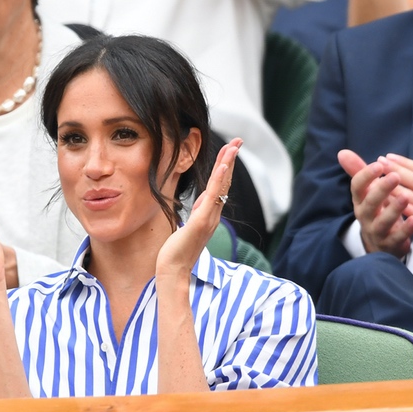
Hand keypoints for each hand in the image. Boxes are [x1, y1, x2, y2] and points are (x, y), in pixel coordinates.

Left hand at [156, 138, 241, 275]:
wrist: (173, 270)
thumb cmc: (177, 252)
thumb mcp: (188, 226)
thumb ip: (197, 213)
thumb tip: (202, 200)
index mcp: (209, 214)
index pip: (220, 186)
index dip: (225, 167)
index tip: (229, 150)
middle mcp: (213, 214)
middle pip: (225, 182)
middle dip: (231, 160)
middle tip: (239, 141)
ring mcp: (209, 218)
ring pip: (221, 186)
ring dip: (227, 164)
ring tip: (233, 146)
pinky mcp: (201, 221)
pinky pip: (212, 197)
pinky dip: (219, 180)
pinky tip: (223, 165)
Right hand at [338, 149, 412, 257]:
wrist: (380, 244)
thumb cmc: (376, 211)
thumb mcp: (367, 192)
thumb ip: (358, 172)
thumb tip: (342, 152)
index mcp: (360, 200)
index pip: (357, 187)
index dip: (366, 176)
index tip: (379, 164)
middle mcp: (365, 215)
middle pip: (369, 203)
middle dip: (381, 190)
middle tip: (394, 176)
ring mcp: (377, 231)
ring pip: (382, 222)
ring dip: (394, 209)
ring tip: (406, 197)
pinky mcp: (390, 244)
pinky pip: (397, 238)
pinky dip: (406, 230)